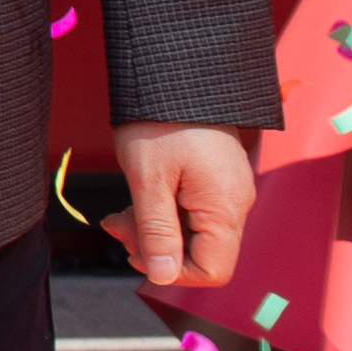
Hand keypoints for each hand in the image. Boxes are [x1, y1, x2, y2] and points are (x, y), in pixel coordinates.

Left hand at [113, 119, 255, 291]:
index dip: (172, 271)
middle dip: (156, 247)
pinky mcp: (215, 180)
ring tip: (119, 213)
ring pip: (192, 232)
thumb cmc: (160, 121)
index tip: (136, 252)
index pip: (213, 270)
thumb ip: (157, 231)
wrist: (175, 73)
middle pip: (201, 252)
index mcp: (225, 208)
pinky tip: (137, 200)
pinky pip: (192, 211)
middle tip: (117, 226)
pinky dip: (163, 211)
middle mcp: (234, 203)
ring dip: (153, 229)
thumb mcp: (149, 180)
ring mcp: (226, 191)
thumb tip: (163, 277)